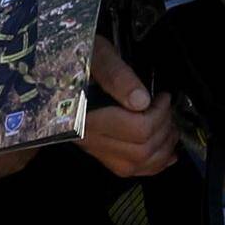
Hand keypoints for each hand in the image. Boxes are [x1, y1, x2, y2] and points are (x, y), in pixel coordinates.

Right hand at [80, 30, 182, 177]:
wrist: (54, 66)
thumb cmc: (77, 54)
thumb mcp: (96, 54)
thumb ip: (116, 75)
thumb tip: (141, 101)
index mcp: (85, 114)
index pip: (136, 129)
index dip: (159, 114)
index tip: (163, 97)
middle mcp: (87, 138)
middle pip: (141, 151)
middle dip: (164, 130)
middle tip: (167, 110)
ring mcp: (93, 148)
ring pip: (137, 166)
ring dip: (163, 149)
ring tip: (169, 127)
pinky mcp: (98, 152)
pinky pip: (128, 170)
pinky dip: (153, 164)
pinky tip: (167, 153)